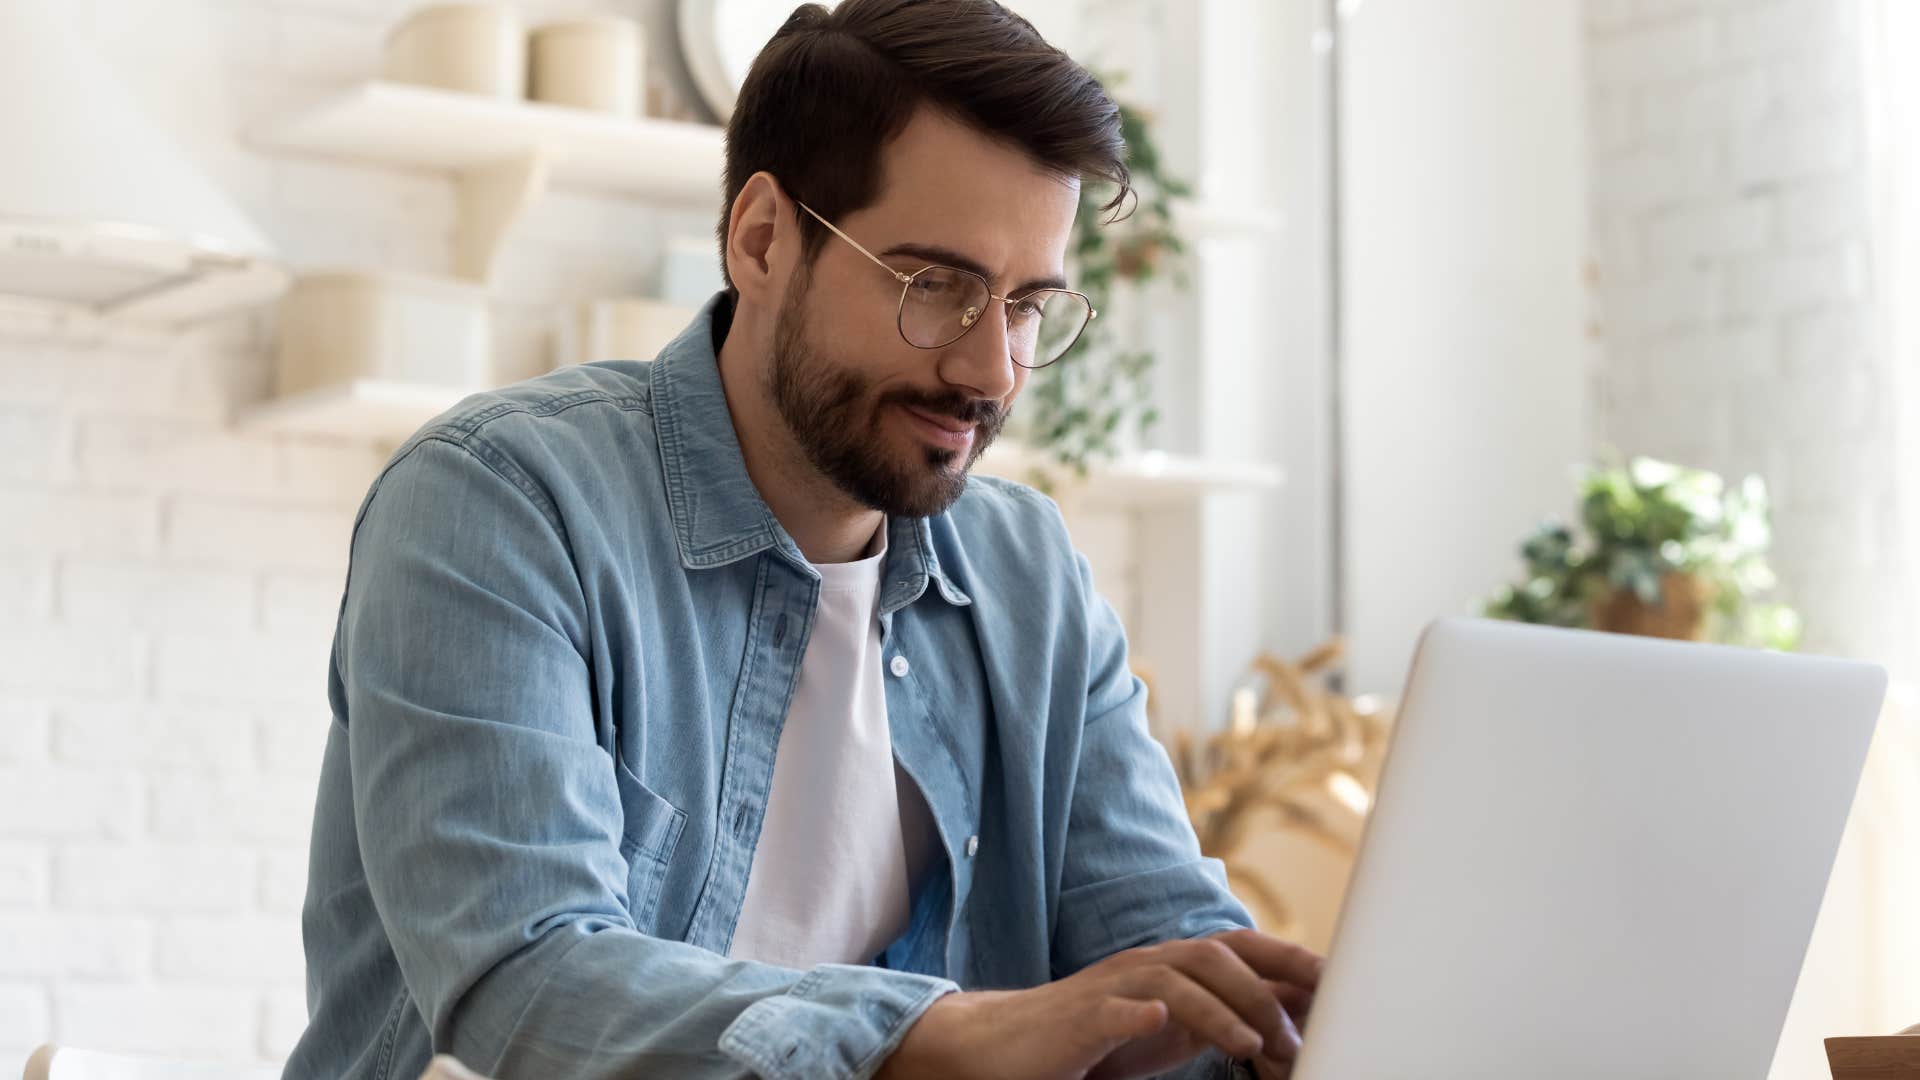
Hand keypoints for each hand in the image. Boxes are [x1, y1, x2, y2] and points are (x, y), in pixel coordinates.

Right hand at [876, 929, 1320, 1079]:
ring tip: (1254, 1046)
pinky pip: (1114, 1009)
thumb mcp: (1171, 1026)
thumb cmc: (1094, 1039)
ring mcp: (1112, 987)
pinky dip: (1141, 1012)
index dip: (1290, 959)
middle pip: (1216, 955)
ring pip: (1175, 979)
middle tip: (1300, 1034)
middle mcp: (1147, 965)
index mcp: (1172, 966)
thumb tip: (1288, 1019)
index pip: (1241, 948)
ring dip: (1222, 1010)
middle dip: (1265, 988)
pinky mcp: (1081, 1017)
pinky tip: (1160, 1021)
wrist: (1007, 1045)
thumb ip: (1222, 1016)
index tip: (1339, 982)